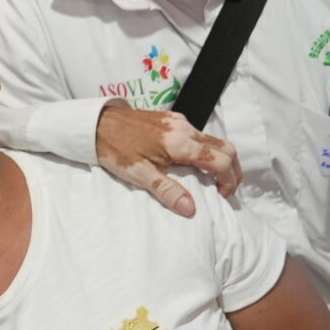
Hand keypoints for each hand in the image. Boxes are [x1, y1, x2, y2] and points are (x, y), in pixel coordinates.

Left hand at [96, 103, 241, 217]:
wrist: (97, 123)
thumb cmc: (115, 148)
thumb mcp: (139, 174)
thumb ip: (166, 190)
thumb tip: (190, 209)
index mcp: (180, 143)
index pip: (221, 161)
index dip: (229, 180)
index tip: (222, 195)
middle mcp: (186, 129)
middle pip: (225, 148)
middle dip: (232, 170)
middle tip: (226, 190)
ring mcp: (180, 122)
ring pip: (214, 140)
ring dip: (220, 160)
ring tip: (212, 181)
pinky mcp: (173, 119)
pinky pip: (200, 135)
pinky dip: (207, 151)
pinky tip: (195, 165)